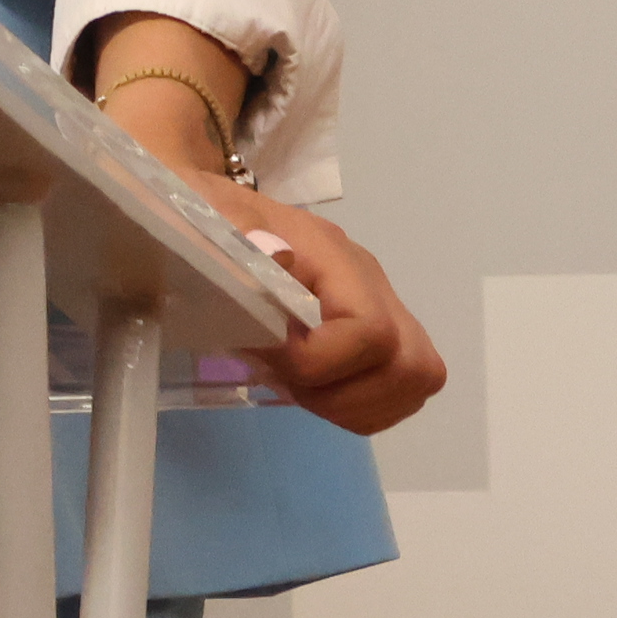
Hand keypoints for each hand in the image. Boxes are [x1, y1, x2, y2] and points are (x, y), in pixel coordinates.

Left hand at [179, 177, 443, 436]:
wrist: (206, 213)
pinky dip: (359, 405)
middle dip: (350, 395)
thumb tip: (278, 257)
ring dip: (356, 405)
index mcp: (334, 255)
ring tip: (302, 387)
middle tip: (292, 382)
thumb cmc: (203, 221)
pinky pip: (396, 387)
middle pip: (413, 364)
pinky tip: (313, 388)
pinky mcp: (370, 329)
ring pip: (415, 380)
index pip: (369, 330)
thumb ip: (235, 239)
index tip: (262, 352)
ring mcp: (377, 304)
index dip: (318, 362)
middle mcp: (369, 280)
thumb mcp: (201, 222)